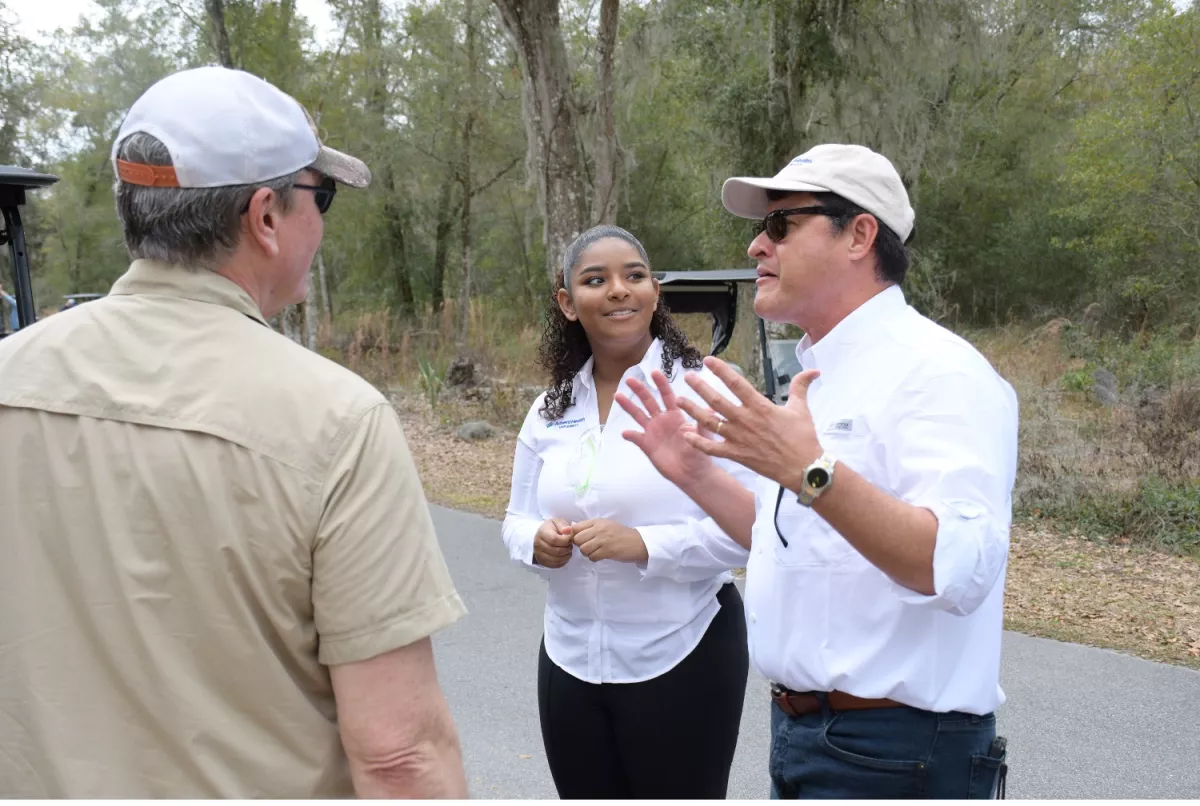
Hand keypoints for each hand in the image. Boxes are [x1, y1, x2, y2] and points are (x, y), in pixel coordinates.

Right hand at [533, 518, 572, 568]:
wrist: (541, 535)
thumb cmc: (551, 528)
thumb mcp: (557, 521)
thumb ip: (563, 525)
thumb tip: (569, 530)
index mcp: (542, 533)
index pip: (555, 540)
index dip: (566, 540)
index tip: (570, 538)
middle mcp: (538, 545)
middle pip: (556, 551)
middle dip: (567, 548)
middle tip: (570, 544)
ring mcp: (539, 555)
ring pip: (556, 560)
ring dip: (566, 555)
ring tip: (568, 549)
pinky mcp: (543, 562)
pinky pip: (555, 565)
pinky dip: (563, 561)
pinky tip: (564, 555)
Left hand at [567, 519, 647, 563]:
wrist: (638, 542)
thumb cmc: (621, 533)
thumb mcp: (606, 524)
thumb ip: (589, 526)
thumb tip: (572, 527)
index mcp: (597, 522)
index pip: (576, 527)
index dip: (574, 535)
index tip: (580, 539)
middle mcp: (599, 529)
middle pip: (577, 539)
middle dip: (580, 545)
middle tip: (588, 546)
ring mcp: (603, 540)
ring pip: (583, 549)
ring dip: (587, 553)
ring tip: (595, 551)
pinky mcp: (607, 551)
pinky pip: (592, 557)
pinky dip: (594, 558)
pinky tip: (600, 555)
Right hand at [614, 370, 717, 490]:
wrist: (692, 473)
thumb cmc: (699, 453)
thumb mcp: (702, 437)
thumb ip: (701, 423)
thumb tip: (710, 408)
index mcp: (675, 415)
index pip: (667, 396)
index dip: (661, 384)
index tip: (654, 372)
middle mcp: (662, 420)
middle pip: (649, 401)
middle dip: (640, 390)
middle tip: (630, 378)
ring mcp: (653, 432)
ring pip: (638, 415)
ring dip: (628, 405)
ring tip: (617, 395)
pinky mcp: (647, 445)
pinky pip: (636, 438)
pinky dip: (630, 435)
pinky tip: (625, 432)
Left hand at [676, 356, 823, 491]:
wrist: (803, 468)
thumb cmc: (803, 438)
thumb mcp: (801, 408)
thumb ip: (801, 386)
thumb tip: (814, 370)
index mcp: (760, 407)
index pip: (736, 383)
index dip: (721, 370)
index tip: (708, 360)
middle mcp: (746, 420)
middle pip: (717, 400)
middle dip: (700, 387)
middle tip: (688, 376)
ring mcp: (738, 438)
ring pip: (709, 422)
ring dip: (692, 410)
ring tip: (678, 400)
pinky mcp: (736, 454)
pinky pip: (712, 448)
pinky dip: (697, 442)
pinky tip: (685, 434)